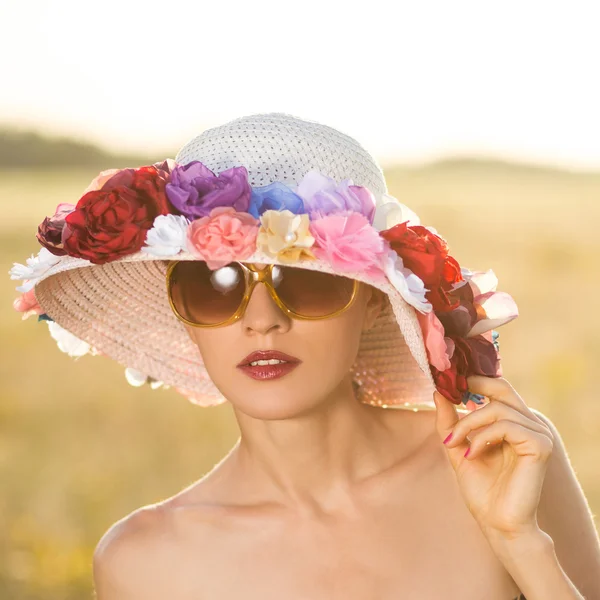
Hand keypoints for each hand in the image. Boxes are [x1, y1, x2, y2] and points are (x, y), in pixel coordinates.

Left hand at [433, 376, 553, 540]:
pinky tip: (471, 454)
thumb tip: (438, 391)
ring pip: (498, 409)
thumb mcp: (457, 446)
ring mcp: (538, 435)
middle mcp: (529, 425)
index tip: (447, 379)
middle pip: (502, 388)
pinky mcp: (540, 447)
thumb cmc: (481, 489)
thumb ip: (449, 420)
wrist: (497, 524)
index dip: (474, 379)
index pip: (498, 388)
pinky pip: (507, 426)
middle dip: (473, 386)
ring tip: (453, 443)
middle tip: (449, 390)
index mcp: (513, 422)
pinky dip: (482, 437)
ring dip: (468, 424)